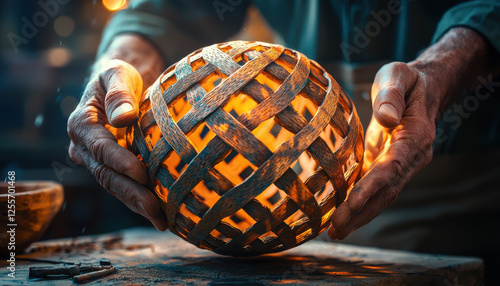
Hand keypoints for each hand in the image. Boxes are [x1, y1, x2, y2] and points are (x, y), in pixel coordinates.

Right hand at [67, 58, 167, 230]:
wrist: (122, 85)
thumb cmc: (120, 75)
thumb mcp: (118, 74)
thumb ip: (119, 93)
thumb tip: (124, 118)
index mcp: (81, 124)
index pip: (100, 148)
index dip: (120, 162)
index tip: (141, 173)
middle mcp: (85, 147)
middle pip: (106, 175)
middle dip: (131, 193)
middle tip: (154, 209)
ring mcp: (99, 161)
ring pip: (115, 187)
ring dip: (136, 204)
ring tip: (161, 220)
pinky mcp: (114, 168)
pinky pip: (125, 187)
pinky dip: (140, 202)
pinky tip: (160, 215)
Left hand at [328, 61, 436, 239]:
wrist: (418, 89)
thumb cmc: (405, 80)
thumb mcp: (398, 75)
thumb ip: (391, 95)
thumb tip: (385, 119)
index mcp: (415, 136)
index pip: (392, 167)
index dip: (371, 188)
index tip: (350, 206)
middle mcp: (411, 157)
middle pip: (387, 190)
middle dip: (361, 212)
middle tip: (336, 231)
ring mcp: (402, 164)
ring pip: (382, 195)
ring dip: (359, 215)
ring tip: (335, 233)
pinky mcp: (389, 165)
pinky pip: (375, 188)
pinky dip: (359, 204)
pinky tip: (341, 216)